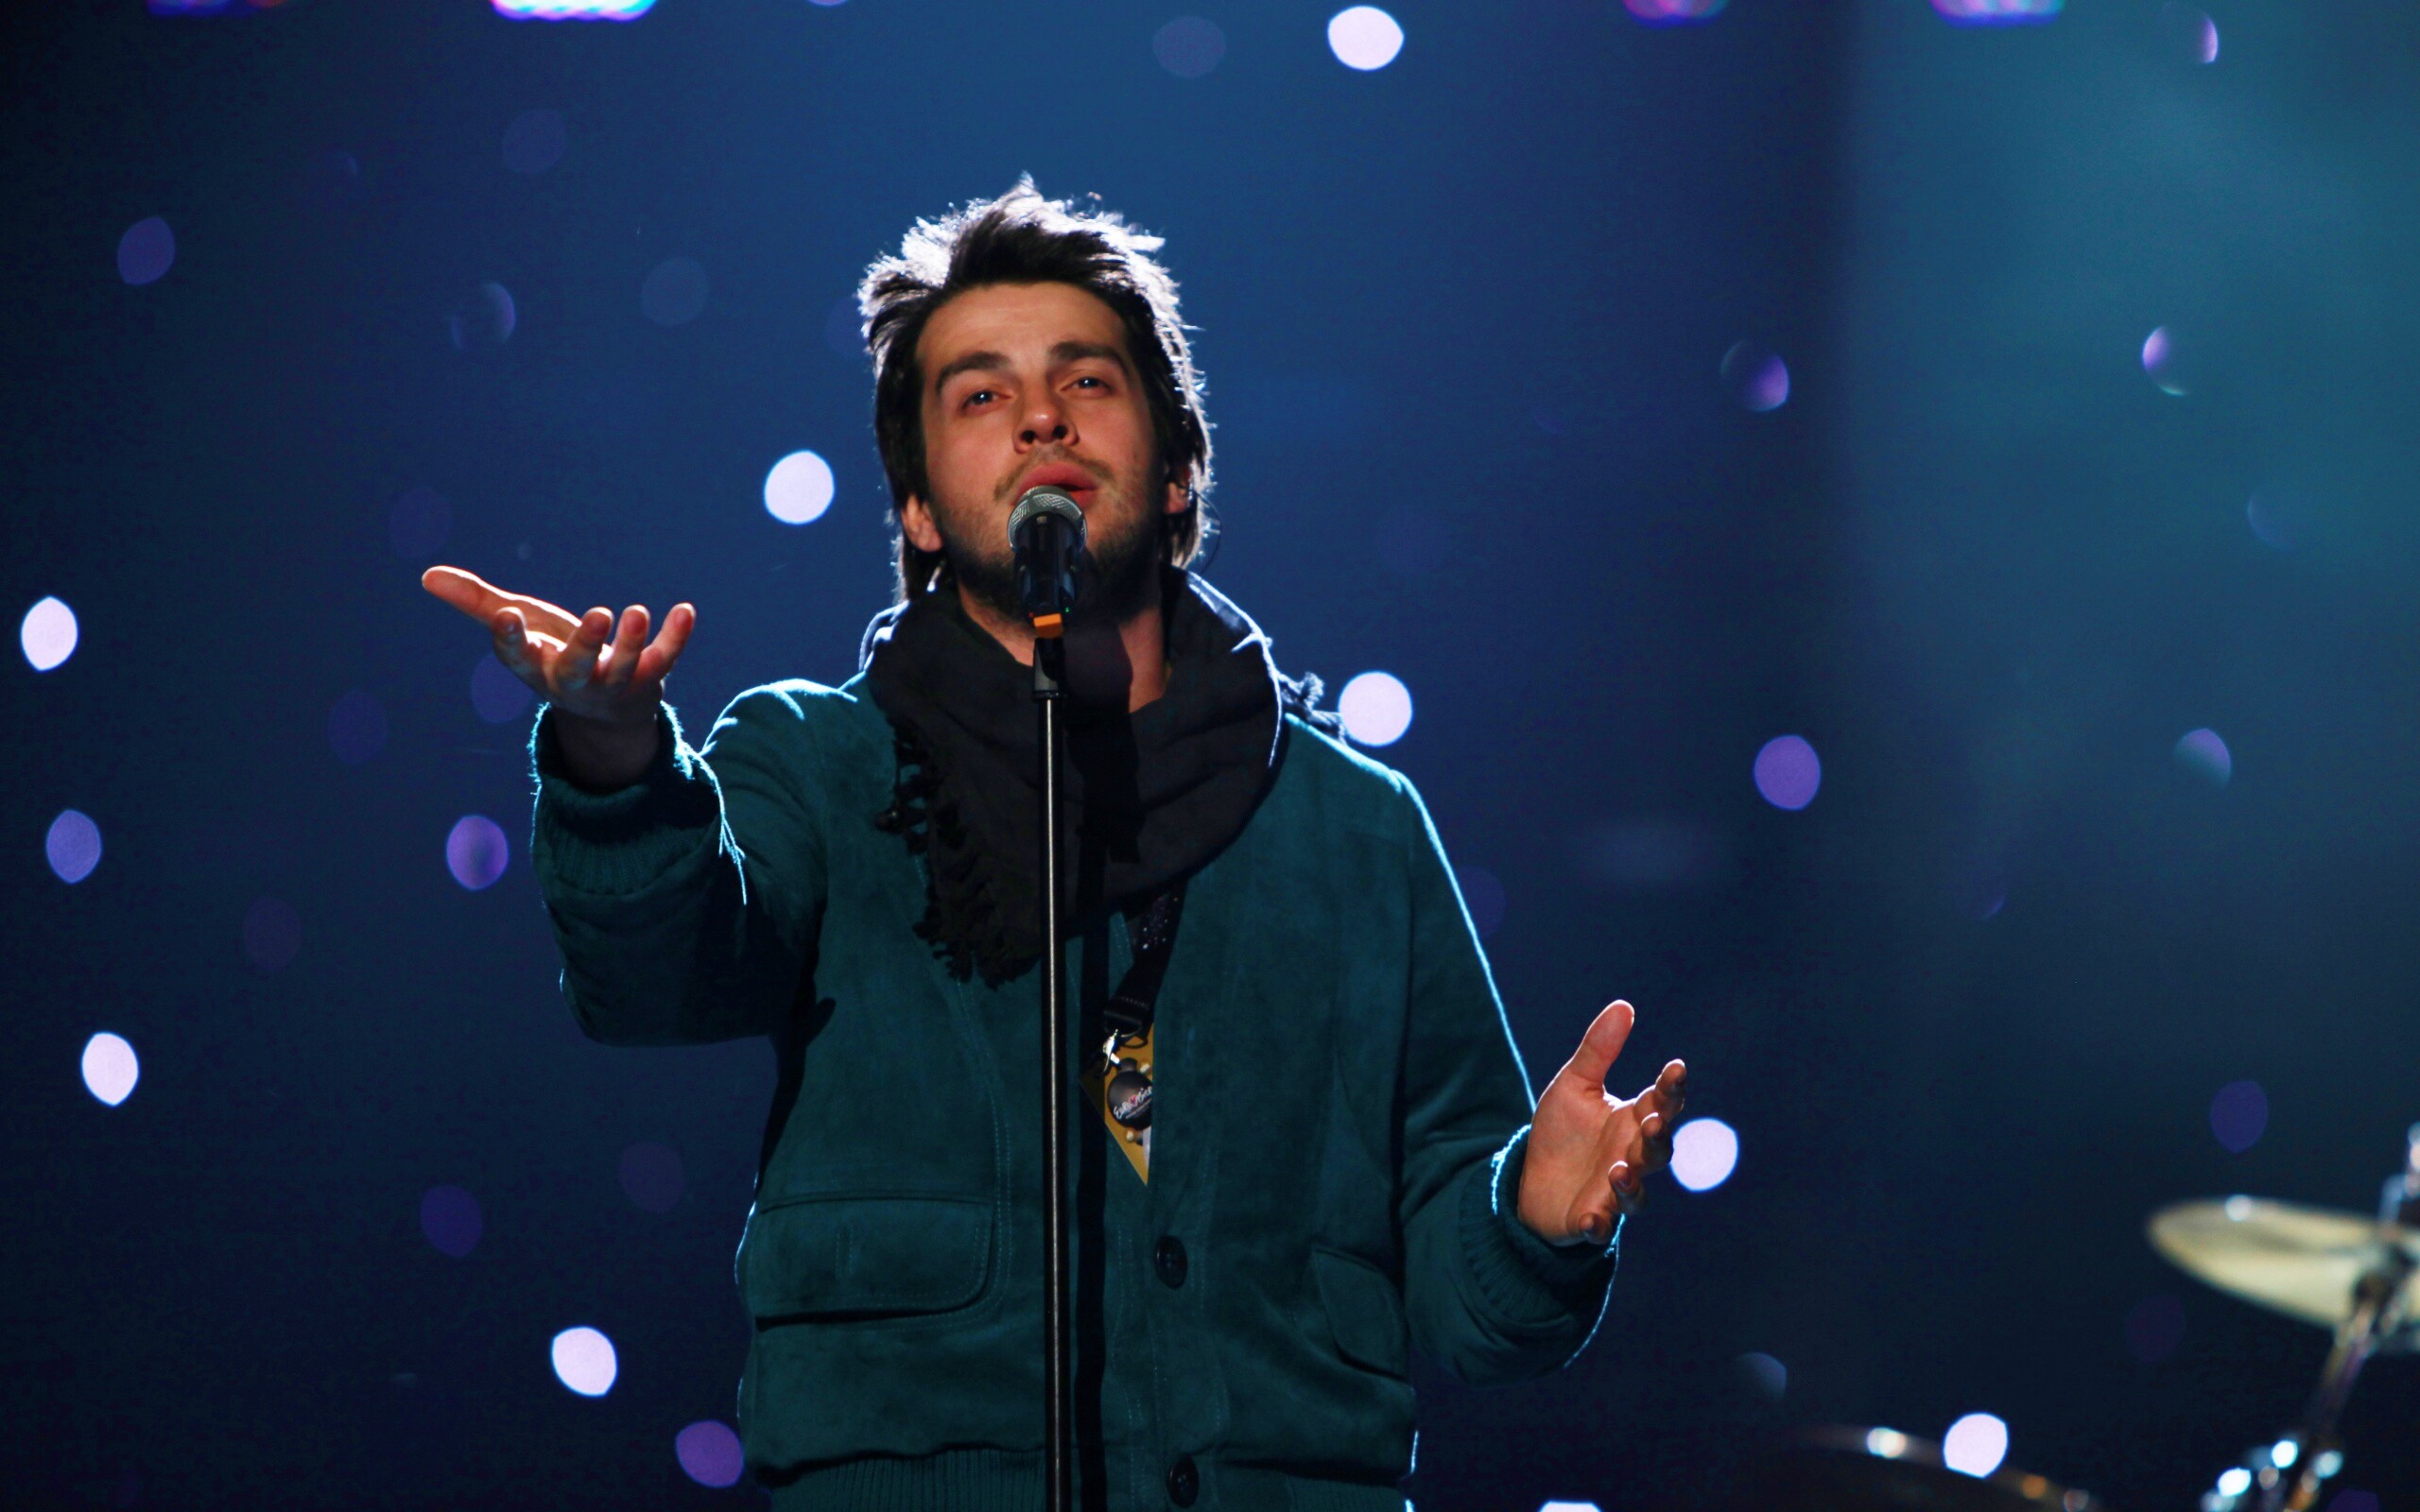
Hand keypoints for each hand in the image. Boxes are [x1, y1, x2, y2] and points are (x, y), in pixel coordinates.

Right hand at [421, 565, 694, 788]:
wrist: (605, 710)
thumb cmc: (554, 656)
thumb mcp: (519, 629)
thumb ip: (479, 604)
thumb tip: (427, 576)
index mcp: (536, 668)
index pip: (519, 659)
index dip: (511, 639)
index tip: (507, 616)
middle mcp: (574, 682)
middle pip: (577, 671)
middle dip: (587, 647)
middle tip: (599, 614)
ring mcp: (613, 684)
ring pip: (623, 669)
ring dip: (632, 643)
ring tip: (638, 612)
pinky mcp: (648, 678)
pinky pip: (664, 660)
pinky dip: (676, 638)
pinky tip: (685, 611)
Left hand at [1515, 1000, 1687, 1246]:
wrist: (1531, 1179)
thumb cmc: (1562, 1133)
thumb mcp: (1574, 1085)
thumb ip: (1598, 1050)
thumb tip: (1624, 1005)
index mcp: (1632, 1122)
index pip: (1663, 1104)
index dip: (1672, 1088)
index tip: (1675, 1067)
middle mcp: (1631, 1157)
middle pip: (1658, 1150)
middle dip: (1658, 1137)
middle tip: (1651, 1122)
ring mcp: (1613, 1192)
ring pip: (1636, 1194)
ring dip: (1632, 1184)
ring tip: (1618, 1168)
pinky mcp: (1589, 1218)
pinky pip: (1600, 1226)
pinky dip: (1598, 1223)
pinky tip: (1591, 1217)